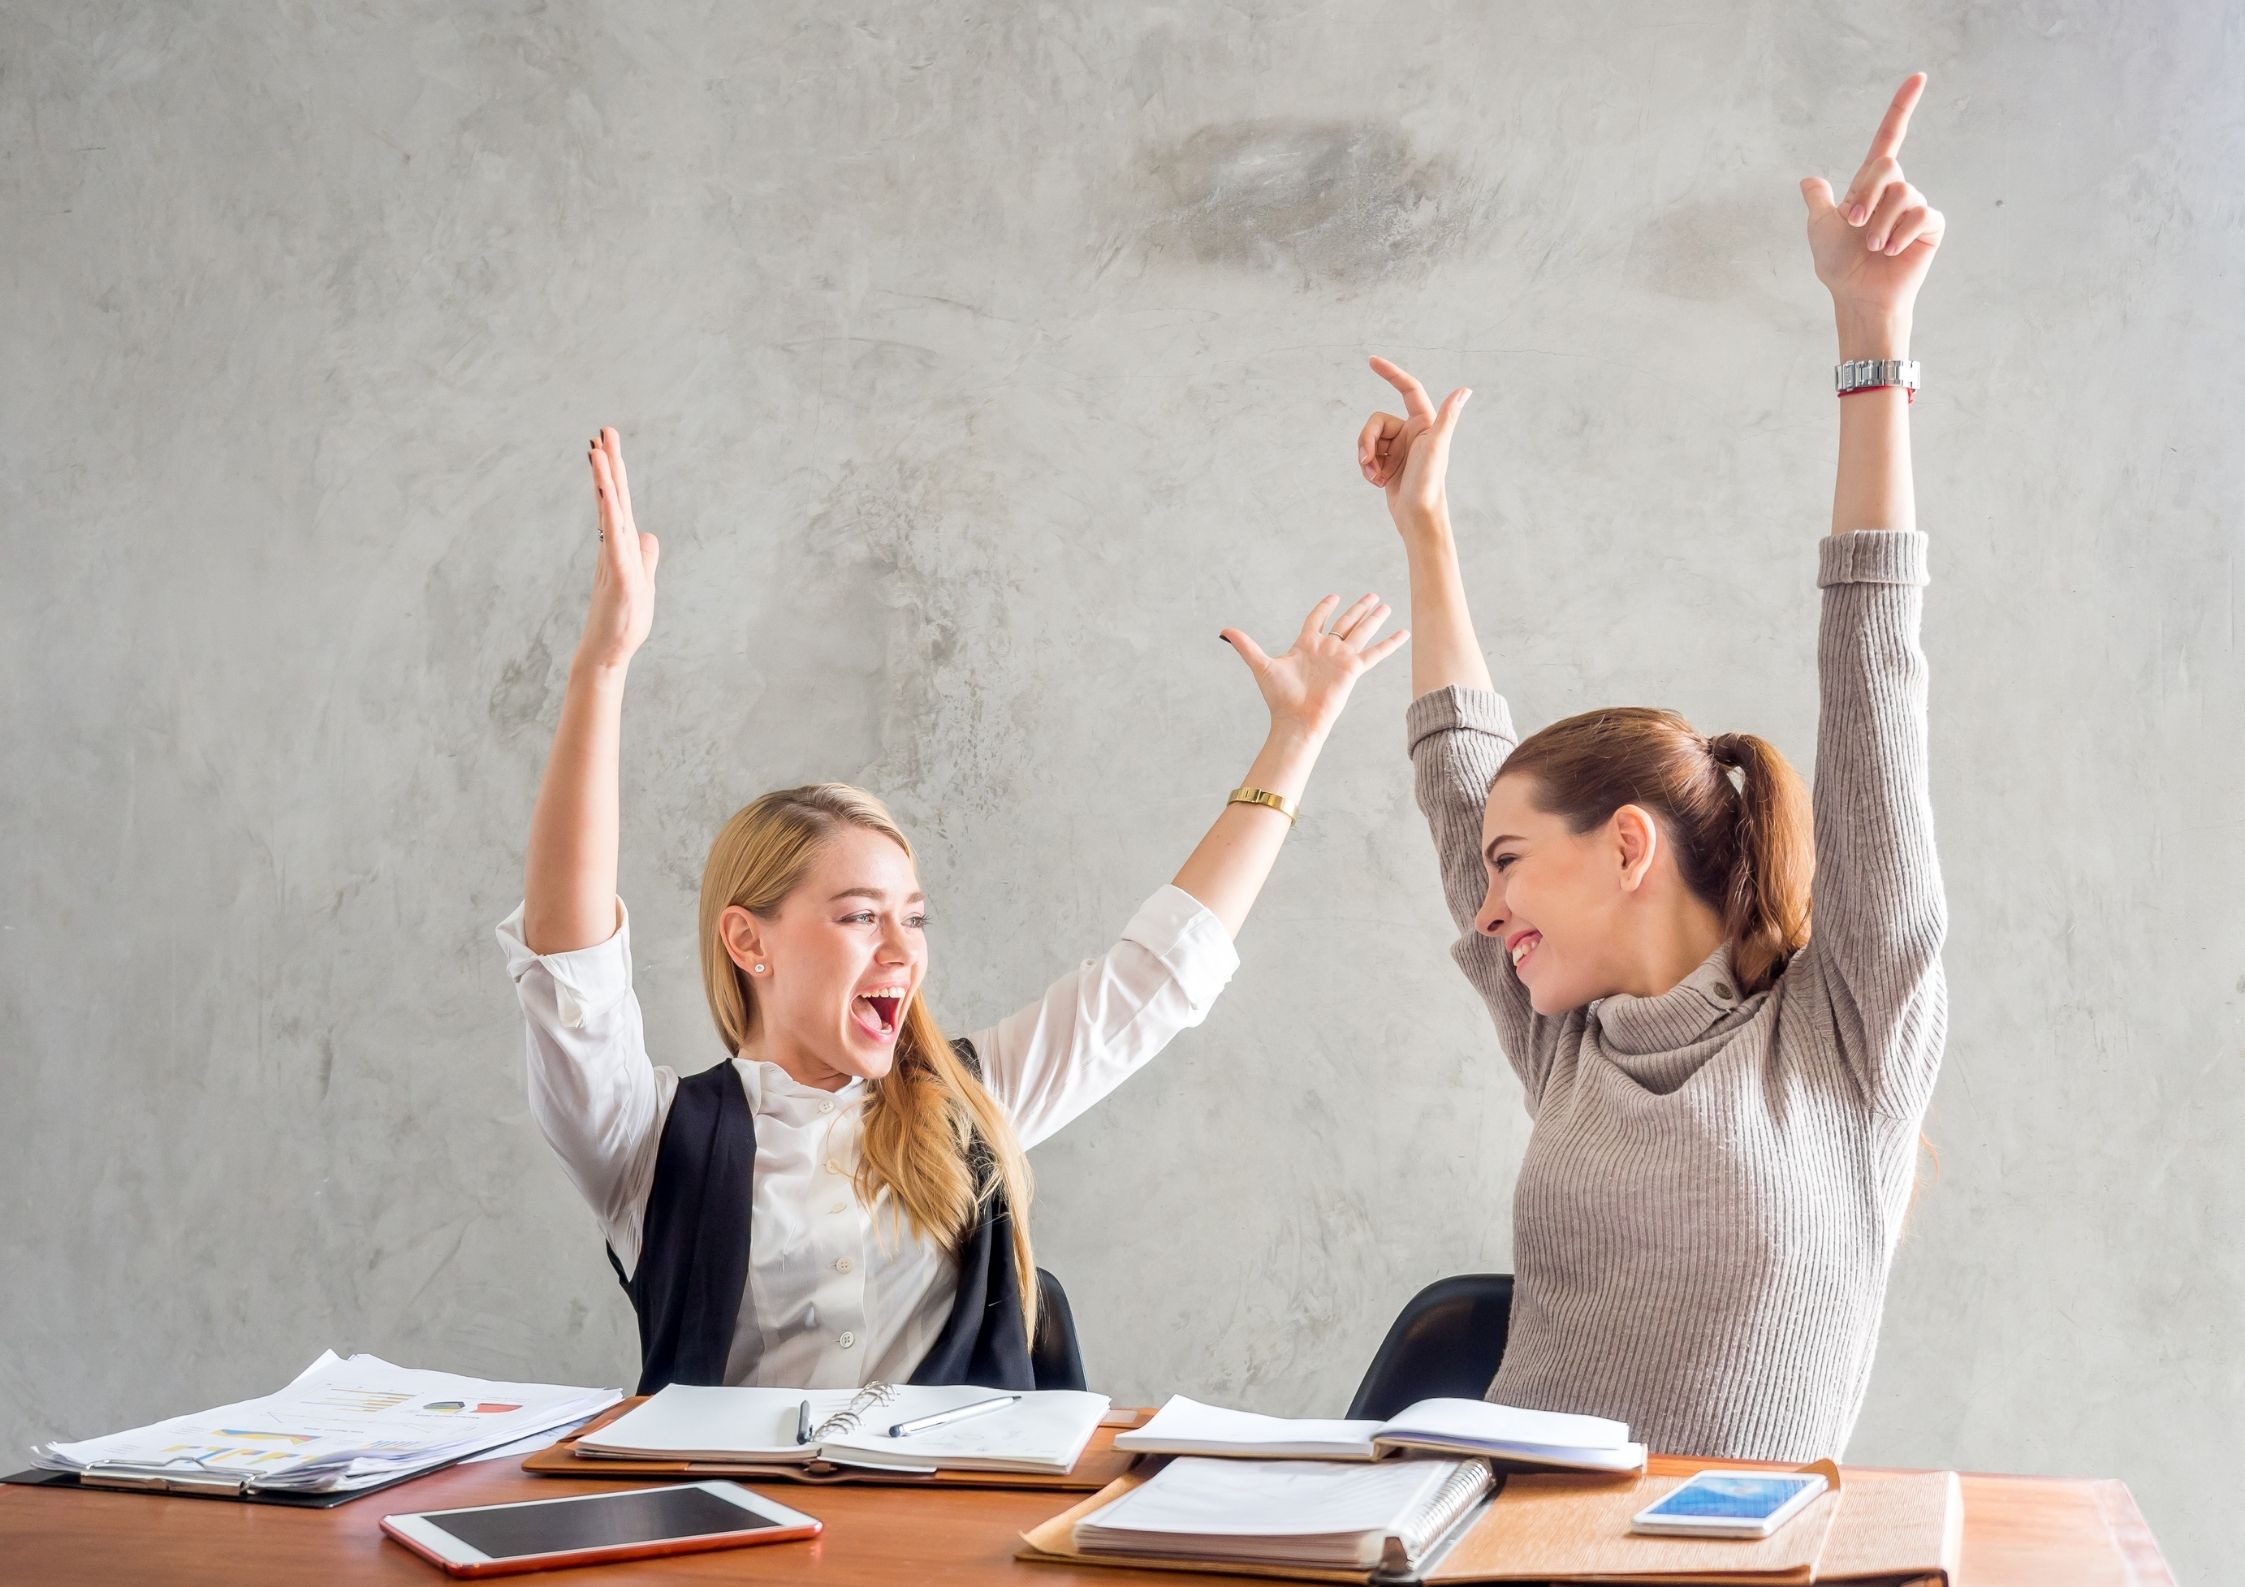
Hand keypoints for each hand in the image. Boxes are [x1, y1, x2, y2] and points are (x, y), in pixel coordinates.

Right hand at [577, 427, 660, 671]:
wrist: (608, 652)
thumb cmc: (623, 621)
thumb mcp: (643, 582)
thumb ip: (645, 557)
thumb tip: (648, 534)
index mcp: (621, 545)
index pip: (619, 503)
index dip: (615, 475)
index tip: (607, 446)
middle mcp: (615, 545)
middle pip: (613, 498)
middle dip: (609, 464)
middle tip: (603, 431)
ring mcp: (615, 557)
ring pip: (611, 512)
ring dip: (605, 480)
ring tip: (597, 449)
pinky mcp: (618, 574)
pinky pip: (613, 537)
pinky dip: (610, 513)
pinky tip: (606, 492)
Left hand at [1221, 594, 1408, 739]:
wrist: (1296, 720)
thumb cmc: (1279, 697)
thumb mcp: (1261, 665)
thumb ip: (1245, 645)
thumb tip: (1224, 630)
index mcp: (1306, 646)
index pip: (1317, 620)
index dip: (1324, 608)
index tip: (1333, 596)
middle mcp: (1326, 649)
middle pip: (1345, 622)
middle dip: (1357, 609)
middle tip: (1371, 595)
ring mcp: (1341, 658)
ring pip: (1361, 631)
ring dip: (1373, 618)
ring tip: (1384, 604)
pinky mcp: (1353, 669)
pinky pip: (1376, 652)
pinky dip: (1390, 643)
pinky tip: (1403, 632)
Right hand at [1357, 358, 1471, 532]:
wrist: (1418, 516)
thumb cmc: (1429, 482)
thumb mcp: (1436, 446)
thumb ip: (1447, 416)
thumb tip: (1465, 390)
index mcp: (1424, 423)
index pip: (1407, 389)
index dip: (1390, 373)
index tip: (1372, 361)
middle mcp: (1411, 432)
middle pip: (1376, 421)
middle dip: (1366, 440)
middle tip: (1367, 461)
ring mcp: (1398, 448)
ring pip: (1368, 439)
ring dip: (1366, 458)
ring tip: (1375, 476)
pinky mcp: (1388, 463)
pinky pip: (1368, 455)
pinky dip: (1367, 468)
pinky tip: (1377, 482)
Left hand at [1800, 73, 1943, 334]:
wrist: (1857, 295)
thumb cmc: (1838, 265)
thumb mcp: (1819, 229)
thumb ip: (1818, 202)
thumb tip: (1809, 180)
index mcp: (1869, 185)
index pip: (1889, 137)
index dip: (1902, 107)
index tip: (1918, 77)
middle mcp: (1896, 191)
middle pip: (1887, 165)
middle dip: (1866, 194)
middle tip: (1855, 225)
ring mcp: (1915, 208)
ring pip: (1903, 193)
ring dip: (1881, 223)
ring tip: (1874, 248)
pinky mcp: (1930, 227)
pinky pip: (1922, 215)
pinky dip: (1901, 233)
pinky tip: (1892, 251)